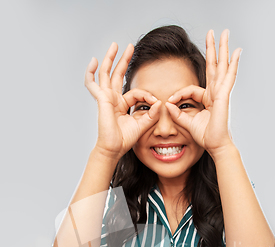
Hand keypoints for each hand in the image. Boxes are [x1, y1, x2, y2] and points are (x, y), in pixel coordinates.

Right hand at [85, 43, 160, 159]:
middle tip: (130, 47)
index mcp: (122, 105)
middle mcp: (113, 99)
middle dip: (124, 60)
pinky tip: (93, 61)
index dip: (147, 95)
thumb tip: (160, 102)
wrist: (114, 149)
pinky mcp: (101, 100)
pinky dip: (90, 72)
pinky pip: (92, 84)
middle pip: (117, 74)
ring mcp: (105, 98)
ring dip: (111, 58)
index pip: (136, 92)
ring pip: (106, 73)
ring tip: (115, 45)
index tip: (155, 102)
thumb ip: (152, 114)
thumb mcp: (142, 125)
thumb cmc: (125, 140)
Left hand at [165, 29, 241, 159]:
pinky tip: (237, 52)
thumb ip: (178, 114)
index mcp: (208, 99)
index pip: (191, 89)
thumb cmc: (206, 137)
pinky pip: (228, 77)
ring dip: (223, 49)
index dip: (179, 94)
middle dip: (213, 50)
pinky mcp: (224, 96)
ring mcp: (221, 93)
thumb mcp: (187, 123)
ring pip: (222, 66)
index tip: (170, 101)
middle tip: (213, 33)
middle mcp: (216, 93)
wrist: (215, 145)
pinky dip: (233, 64)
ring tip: (226, 33)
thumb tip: (168, 105)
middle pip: (214, 67)